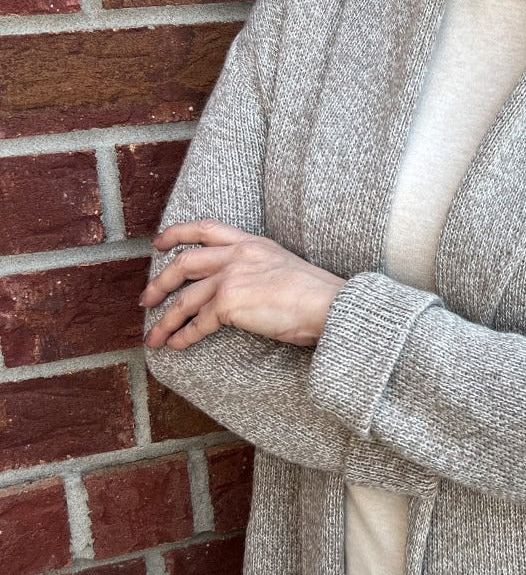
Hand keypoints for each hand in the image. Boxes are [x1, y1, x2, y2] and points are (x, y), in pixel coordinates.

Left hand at [141, 219, 344, 350]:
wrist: (329, 306)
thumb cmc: (317, 294)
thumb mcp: (283, 266)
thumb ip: (257, 269)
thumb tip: (242, 289)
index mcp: (251, 243)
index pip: (205, 228)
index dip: (176, 233)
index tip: (159, 243)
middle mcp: (237, 255)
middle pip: (184, 263)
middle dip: (159, 282)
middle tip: (146, 299)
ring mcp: (231, 277)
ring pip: (185, 298)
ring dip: (166, 320)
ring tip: (154, 336)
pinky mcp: (229, 304)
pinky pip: (198, 323)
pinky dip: (184, 337)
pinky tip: (176, 346)